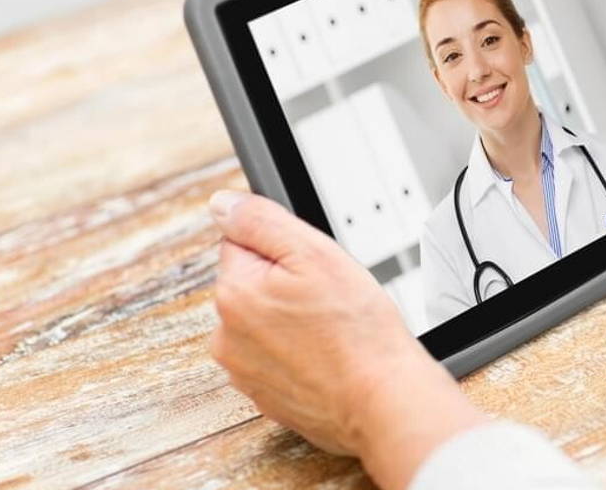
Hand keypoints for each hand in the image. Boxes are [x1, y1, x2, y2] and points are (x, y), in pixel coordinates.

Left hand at [208, 191, 486, 488]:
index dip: (286, 250)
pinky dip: (299, 354)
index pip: (244, 243)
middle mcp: (226, 335)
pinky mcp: (264, 396)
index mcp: (234, 293)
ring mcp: (244, 371)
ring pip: (265, 323)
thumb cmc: (358, 333)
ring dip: (291, 321)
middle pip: (253, 285)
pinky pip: (277, 358)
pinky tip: (328, 356)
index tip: (312, 270)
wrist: (382, 400)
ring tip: (331, 331)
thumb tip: (223, 205)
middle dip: (286, 286)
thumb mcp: (316, 254)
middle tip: (328, 300)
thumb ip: (261, 221)